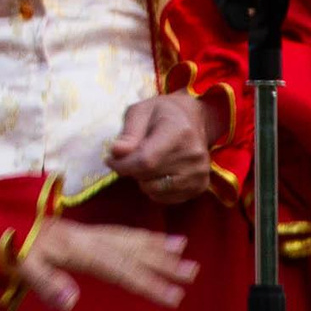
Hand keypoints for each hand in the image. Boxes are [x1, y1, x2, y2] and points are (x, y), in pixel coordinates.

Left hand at [15, 220, 197, 310]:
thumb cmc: (5, 246)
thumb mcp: (19, 266)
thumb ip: (45, 283)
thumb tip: (72, 302)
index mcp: (78, 250)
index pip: (120, 270)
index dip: (148, 284)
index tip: (175, 297)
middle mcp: (88, 239)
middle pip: (132, 251)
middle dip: (163, 263)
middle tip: (192, 273)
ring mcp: (86, 233)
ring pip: (129, 239)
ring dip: (157, 246)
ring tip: (183, 250)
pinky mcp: (82, 232)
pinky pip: (119, 233)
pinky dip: (140, 236)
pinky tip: (151, 241)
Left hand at [105, 92, 220, 205]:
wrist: (194, 119)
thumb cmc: (162, 113)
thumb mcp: (140, 111)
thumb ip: (128, 133)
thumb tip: (116, 152)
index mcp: (179, 133)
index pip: (145, 161)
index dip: (122, 165)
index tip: (110, 160)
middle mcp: (194, 156)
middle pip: (147, 177)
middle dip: (130, 170)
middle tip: (129, 158)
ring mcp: (199, 174)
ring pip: (154, 191)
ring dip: (142, 180)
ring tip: (146, 163)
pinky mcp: (200, 187)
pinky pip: (165, 198)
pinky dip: (154, 189)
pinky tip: (157, 172)